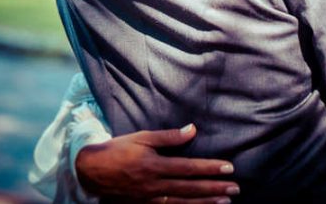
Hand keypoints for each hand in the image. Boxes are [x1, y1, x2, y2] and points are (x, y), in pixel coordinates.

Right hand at [76, 124, 238, 203]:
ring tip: (225, 201)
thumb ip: (168, 137)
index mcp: (154, 166)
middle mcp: (154, 186)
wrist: (91, 172)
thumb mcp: (141, 138)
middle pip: (190, 189)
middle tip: (235, 188)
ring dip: (206, 202)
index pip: (189, 168)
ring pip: (183, 203)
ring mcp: (150, 199)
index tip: (229, 168)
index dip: (210, 168)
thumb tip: (192, 130)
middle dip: (214, 188)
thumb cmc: (118, 150)